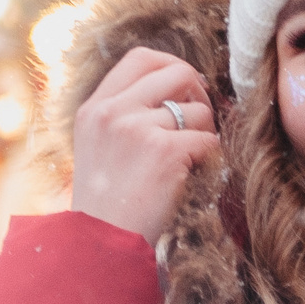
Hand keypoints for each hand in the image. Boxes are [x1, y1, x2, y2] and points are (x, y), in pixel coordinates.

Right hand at [70, 47, 219, 246]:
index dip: (171, 65)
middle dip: (198, 93)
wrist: (100, 245)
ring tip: (190, 160)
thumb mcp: (97, 147)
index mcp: (95, 108)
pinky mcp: (164, 152)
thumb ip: (123, 116)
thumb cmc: (105, 205)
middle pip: (176, 72)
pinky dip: (209, 159)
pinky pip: (208, 140)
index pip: (140, 58)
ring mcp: (138, 129)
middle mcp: (113, 111)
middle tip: (200, 120)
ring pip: (199, 110)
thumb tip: (173, 95)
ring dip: (204, 133)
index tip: (185, 88)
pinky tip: (192, 176)